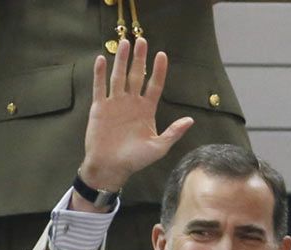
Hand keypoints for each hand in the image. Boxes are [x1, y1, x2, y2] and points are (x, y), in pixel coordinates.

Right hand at [76, 37, 193, 200]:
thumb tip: (190, 120)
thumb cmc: (135, 160)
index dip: (159, 71)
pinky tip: (103, 59)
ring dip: (121, 60)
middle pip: (137, 75)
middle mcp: (131, 103)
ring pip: (119, 77)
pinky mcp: (100, 107)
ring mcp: (115, 103)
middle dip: (140, 59)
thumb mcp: (159, 147)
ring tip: (125, 43)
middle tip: (142, 41)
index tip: (162, 55)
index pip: (154, 85)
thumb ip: (173, 132)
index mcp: (147, 110)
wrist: (111, 167)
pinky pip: (100, 87)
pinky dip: (100, 73)